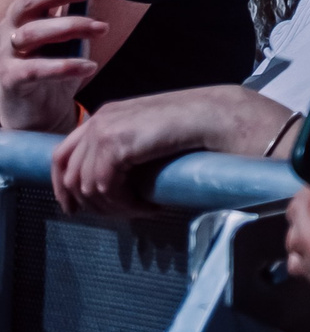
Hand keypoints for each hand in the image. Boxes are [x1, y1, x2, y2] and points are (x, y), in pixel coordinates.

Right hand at [1, 0, 105, 131]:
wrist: (34, 113)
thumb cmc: (51, 65)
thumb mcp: (66, 32)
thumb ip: (73, 4)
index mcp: (25, 14)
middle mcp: (10, 29)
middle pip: (32, 1)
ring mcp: (7, 54)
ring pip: (32, 33)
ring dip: (70, 27)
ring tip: (102, 28)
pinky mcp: (11, 80)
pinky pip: (35, 70)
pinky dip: (63, 66)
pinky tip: (89, 65)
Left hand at [51, 85, 293, 214]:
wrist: (223, 115)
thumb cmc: (200, 126)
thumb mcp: (153, 136)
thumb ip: (129, 149)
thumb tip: (115, 181)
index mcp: (107, 115)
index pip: (63, 153)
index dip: (65, 186)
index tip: (77, 209)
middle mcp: (99, 119)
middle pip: (65, 170)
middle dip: (81, 200)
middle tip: (110, 216)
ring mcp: (105, 129)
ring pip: (86, 184)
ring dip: (113, 205)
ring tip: (143, 209)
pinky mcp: (116, 144)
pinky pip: (103, 187)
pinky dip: (124, 203)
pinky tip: (148, 205)